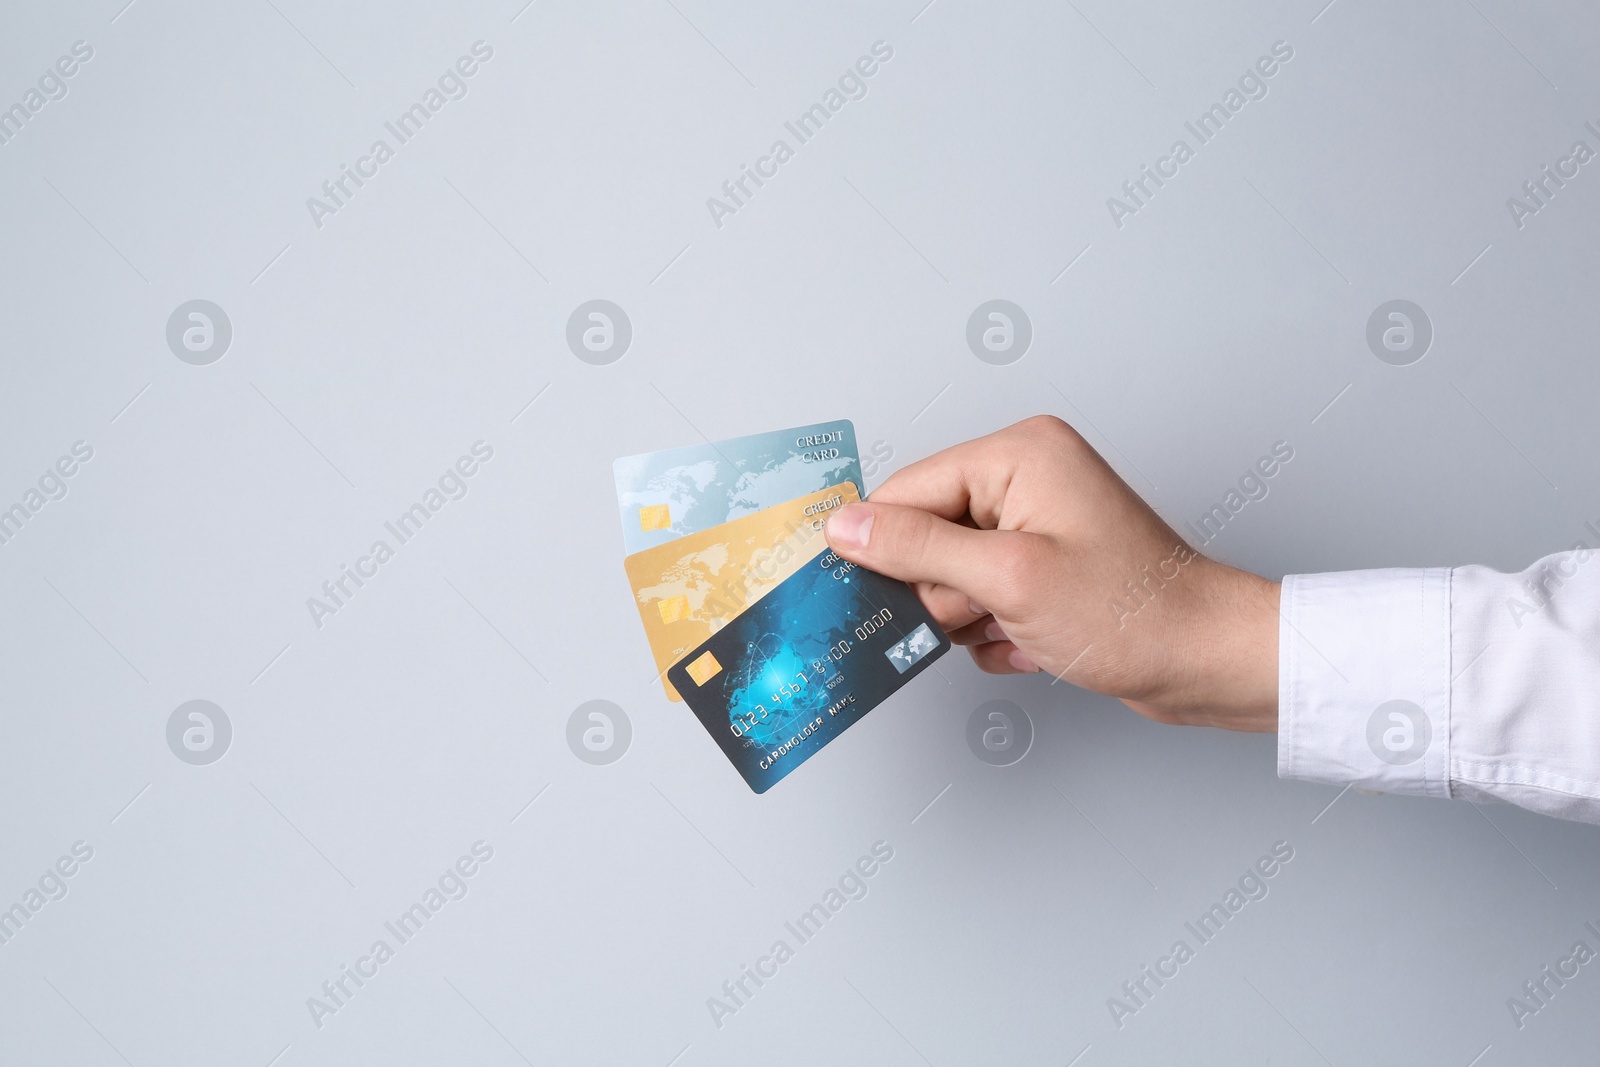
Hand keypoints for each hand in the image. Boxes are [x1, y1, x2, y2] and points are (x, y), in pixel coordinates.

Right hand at [823, 416, 1278, 730]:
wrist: (1205, 662)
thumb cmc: (1133, 613)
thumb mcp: (1008, 579)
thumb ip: (917, 548)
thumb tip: (846, 525)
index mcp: (1019, 453)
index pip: (906, 491)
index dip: (888, 548)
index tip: (875, 595)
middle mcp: (1026, 476)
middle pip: (924, 537)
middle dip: (948, 592)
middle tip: (996, 610)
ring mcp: (1034, 523)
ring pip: (947, 578)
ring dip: (973, 619)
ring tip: (1025, 628)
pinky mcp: (1041, 565)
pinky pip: (979, 600)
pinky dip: (997, 632)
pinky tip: (1037, 641)